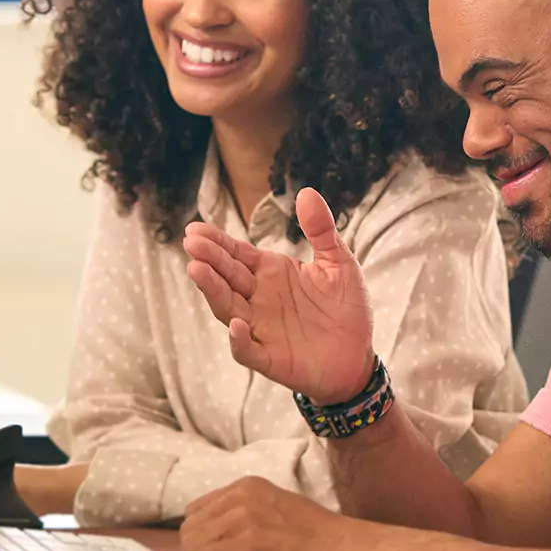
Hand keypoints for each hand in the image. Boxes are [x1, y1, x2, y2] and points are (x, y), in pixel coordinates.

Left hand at [179, 477, 386, 550]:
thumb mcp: (273, 510)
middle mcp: (241, 496)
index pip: (194, 512)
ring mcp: (244, 517)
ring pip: (192, 547)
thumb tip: (201, 538)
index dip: (206, 539)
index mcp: (245, 486)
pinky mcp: (249, 542)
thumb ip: (238, 516)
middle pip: (188, 530)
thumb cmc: (315, 540)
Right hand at [184, 187, 373, 403]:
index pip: (236, 253)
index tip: (195, 228)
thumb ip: (321, 230)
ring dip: (212, 290)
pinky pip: (248, 350)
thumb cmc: (346, 309)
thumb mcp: (339, 263)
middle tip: (192, 242)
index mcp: (270, 273)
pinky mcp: (270, 357)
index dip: (216, 241)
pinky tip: (236, 325)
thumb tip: (307, 192)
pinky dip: (239, 340)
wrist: (358, 358)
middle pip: (227, 276)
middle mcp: (258, 298)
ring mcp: (261, 328)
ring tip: (197, 270)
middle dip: (209, 259)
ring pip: (228, 308)